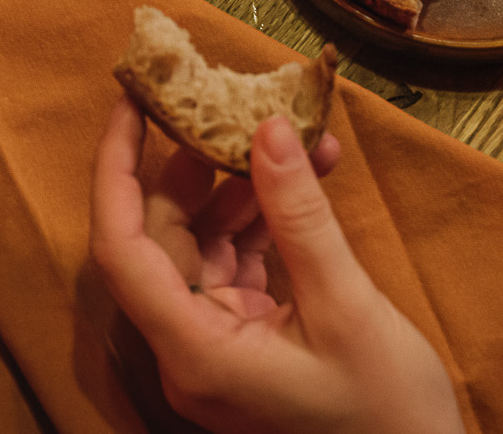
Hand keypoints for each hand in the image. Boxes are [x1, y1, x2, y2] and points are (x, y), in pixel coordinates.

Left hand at [89, 100, 463, 433]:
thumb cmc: (387, 413)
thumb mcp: (346, 306)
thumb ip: (300, 216)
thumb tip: (267, 128)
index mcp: (194, 352)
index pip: (120, 248)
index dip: (116, 169)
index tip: (130, 100)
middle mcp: (190, 349)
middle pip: (162, 239)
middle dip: (197, 166)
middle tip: (230, 104)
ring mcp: (218, 345)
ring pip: (204, 244)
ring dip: (245, 186)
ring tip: (296, 134)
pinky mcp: (249, 340)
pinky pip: (239, 262)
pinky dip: (269, 219)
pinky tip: (308, 177)